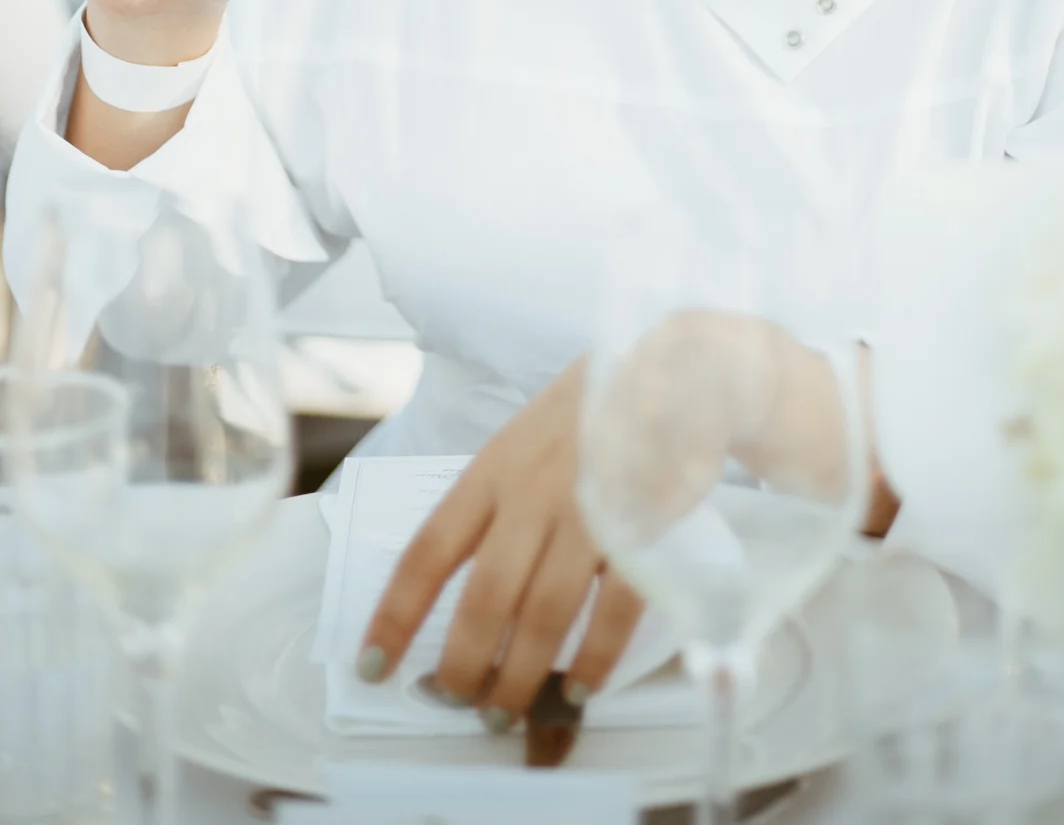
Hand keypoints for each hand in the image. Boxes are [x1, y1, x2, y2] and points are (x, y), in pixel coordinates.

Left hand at [359, 362, 643, 727]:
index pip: (428, 553)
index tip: (372, 666)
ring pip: (541, 616)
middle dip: (463, 667)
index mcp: (494, 470)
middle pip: (483, 599)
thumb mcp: (523, 442)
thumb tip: (458, 590)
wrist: (674, 370)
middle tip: (456, 702)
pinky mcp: (642, 530)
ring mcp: (589, 513)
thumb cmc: (588, 414)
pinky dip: (593, 661)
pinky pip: (612, 613)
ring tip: (505, 711)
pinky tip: (579, 688)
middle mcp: (533, 494)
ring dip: (519, 677)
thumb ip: (495, 505)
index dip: (395, 616)